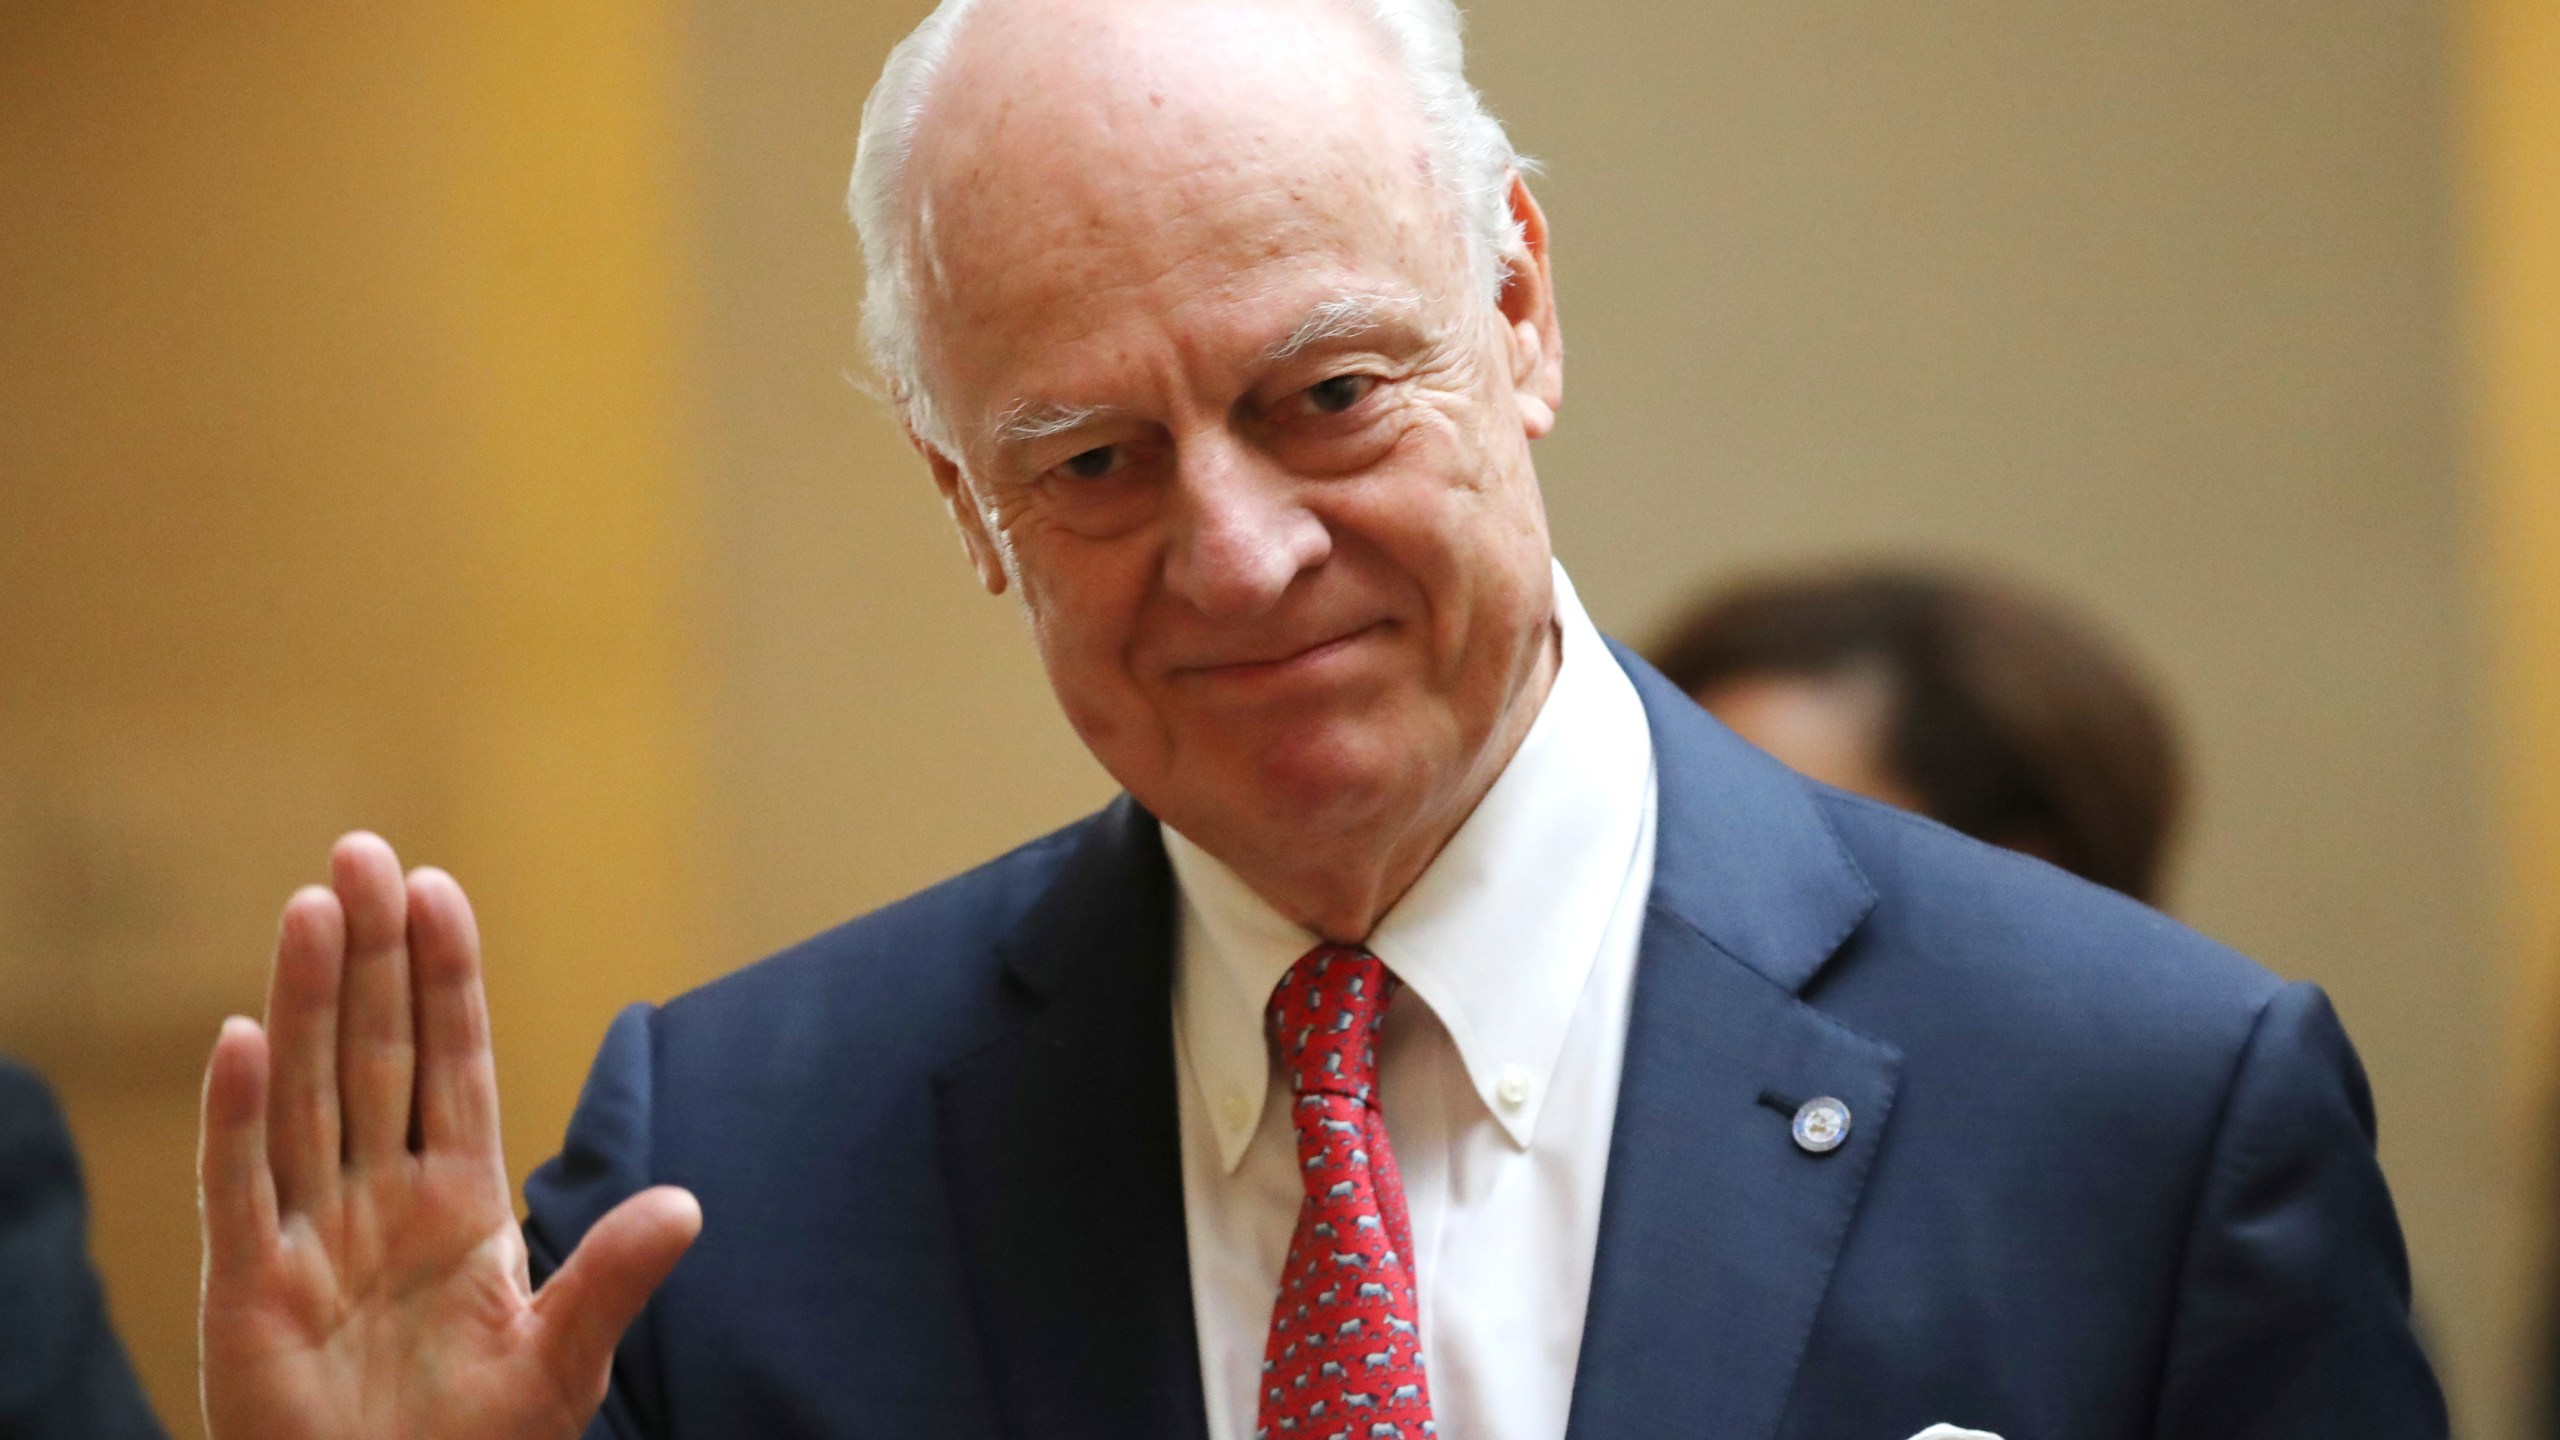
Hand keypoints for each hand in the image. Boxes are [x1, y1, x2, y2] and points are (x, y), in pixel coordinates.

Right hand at [197, 833, 699, 1439]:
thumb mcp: (563, 1359)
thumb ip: (611, 1278)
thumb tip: (688, 1204)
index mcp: (461, 1202)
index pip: (453, 1064)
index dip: (443, 978)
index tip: (438, 889)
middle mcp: (382, 1200)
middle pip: (374, 1054)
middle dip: (371, 955)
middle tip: (363, 852)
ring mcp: (312, 1238)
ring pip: (308, 1095)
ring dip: (307, 1002)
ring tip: (314, 906)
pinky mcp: (249, 1294)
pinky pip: (240, 1190)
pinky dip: (235, 1117)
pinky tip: (238, 1039)